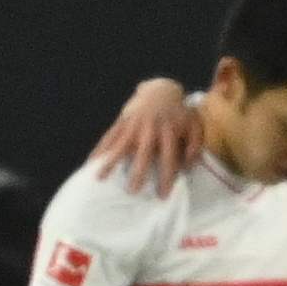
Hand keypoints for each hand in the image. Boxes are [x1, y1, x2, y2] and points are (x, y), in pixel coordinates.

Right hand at [91, 77, 199, 191]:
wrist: (161, 90)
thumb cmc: (180, 114)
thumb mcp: (194, 126)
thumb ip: (195, 146)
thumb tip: (188, 167)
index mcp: (169, 132)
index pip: (169, 158)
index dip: (167, 177)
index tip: (163, 195)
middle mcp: (150, 129)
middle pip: (143, 153)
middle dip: (138, 172)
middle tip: (132, 191)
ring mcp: (134, 124)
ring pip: (121, 145)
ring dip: (110, 162)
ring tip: (99, 177)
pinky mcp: (122, 121)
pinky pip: (109, 137)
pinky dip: (100, 149)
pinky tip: (92, 162)